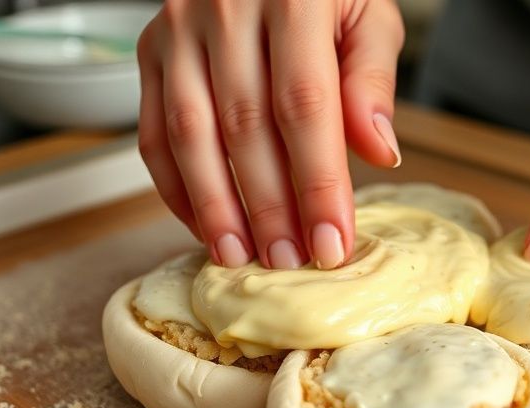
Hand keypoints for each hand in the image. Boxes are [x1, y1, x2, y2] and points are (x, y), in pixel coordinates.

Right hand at [137, 0, 403, 268]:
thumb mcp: (369, 12)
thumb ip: (371, 78)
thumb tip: (378, 152)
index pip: (304, 105)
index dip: (317, 183)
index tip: (331, 242)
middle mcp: (224, 7)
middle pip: (244, 126)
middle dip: (268, 206)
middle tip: (288, 260)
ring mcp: (178, 28)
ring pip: (189, 133)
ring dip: (214, 205)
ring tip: (241, 256)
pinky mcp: (151, 49)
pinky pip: (152, 130)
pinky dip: (175, 186)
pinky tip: (205, 224)